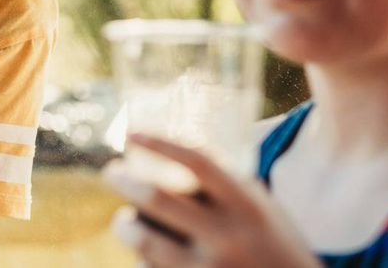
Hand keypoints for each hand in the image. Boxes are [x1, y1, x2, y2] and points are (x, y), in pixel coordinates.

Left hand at [102, 133, 318, 267]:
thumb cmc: (275, 247)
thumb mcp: (262, 209)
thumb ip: (226, 184)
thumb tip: (172, 152)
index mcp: (247, 208)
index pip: (198, 163)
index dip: (160, 144)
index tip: (130, 133)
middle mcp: (228, 238)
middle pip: (156, 199)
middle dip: (123, 181)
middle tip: (111, 172)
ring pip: (143, 240)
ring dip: (125, 225)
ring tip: (125, 221)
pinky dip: (142, 261)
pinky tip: (145, 256)